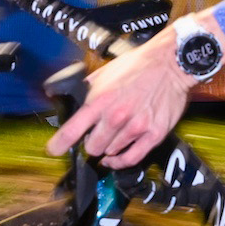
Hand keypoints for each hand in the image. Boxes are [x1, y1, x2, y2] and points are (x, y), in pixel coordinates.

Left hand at [46, 33, 196, 168]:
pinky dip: (120, 161)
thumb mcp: (105, 73)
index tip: (54, 149)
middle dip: (91, 143)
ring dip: (109, 147)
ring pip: (110, 152)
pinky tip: (116, 158)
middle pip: (92, 147)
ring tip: (113, 136)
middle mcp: (116, 116)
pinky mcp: (154, 134)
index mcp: (101, 100)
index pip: (73, 129)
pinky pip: (131, 158)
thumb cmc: (139, 65)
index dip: (59, 143)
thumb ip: (89, 90)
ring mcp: (136, 127)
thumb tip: (74, 98)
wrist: (170, 63)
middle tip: (96, 135)